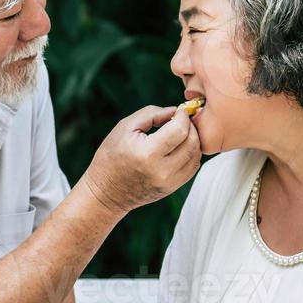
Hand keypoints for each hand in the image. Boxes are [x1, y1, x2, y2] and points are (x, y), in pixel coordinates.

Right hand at [81, 105, 200, 215]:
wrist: (106, 192)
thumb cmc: (111, 156)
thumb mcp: (125, 127)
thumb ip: (152, 114)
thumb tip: (175, 111)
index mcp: (147, 153)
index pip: (180, 129)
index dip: (183, 116)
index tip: (178, 111)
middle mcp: (162, 170)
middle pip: (192, 142)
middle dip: (191, 126)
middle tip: (181, 119)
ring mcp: (169, 182)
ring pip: (196, 155)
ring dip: (193, 139)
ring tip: (181, 132)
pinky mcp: (172, 188)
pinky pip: (193, 167)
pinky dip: (191, 153)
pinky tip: (180, 146)